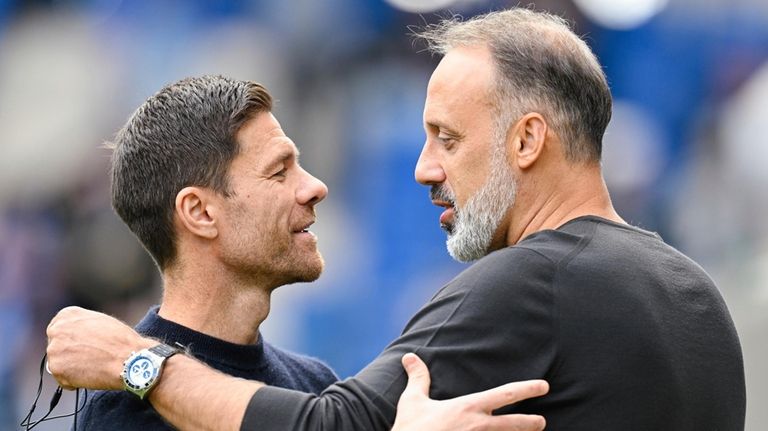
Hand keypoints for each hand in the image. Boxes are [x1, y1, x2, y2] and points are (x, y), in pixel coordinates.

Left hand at [46, 306, 153, 389]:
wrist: (128, 358)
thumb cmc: (121, 341)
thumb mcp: (99, 321)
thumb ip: (81, 326)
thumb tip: (75, 338)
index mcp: (67, 315)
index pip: (58, 329)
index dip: (70, 341)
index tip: (80, 347)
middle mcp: (56, 330)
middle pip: (56, 346)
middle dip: (68, 355)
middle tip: (87, 359)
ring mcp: (54, 349)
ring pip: (58, 363)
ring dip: (72, 369)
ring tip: (93, 367)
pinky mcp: (56, 369)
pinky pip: (62, 379)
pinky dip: (74, 382)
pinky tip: (91, 375)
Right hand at [392, 353, 547, 430]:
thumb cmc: (410, 429)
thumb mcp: (412, 401)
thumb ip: (418, 379)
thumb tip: (409, 357)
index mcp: (469, 408)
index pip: (505, 394)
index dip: (527, 389)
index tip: (544, 386)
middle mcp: (478, 427)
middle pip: (514, 424)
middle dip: (531, 423)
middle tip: (542, 422)